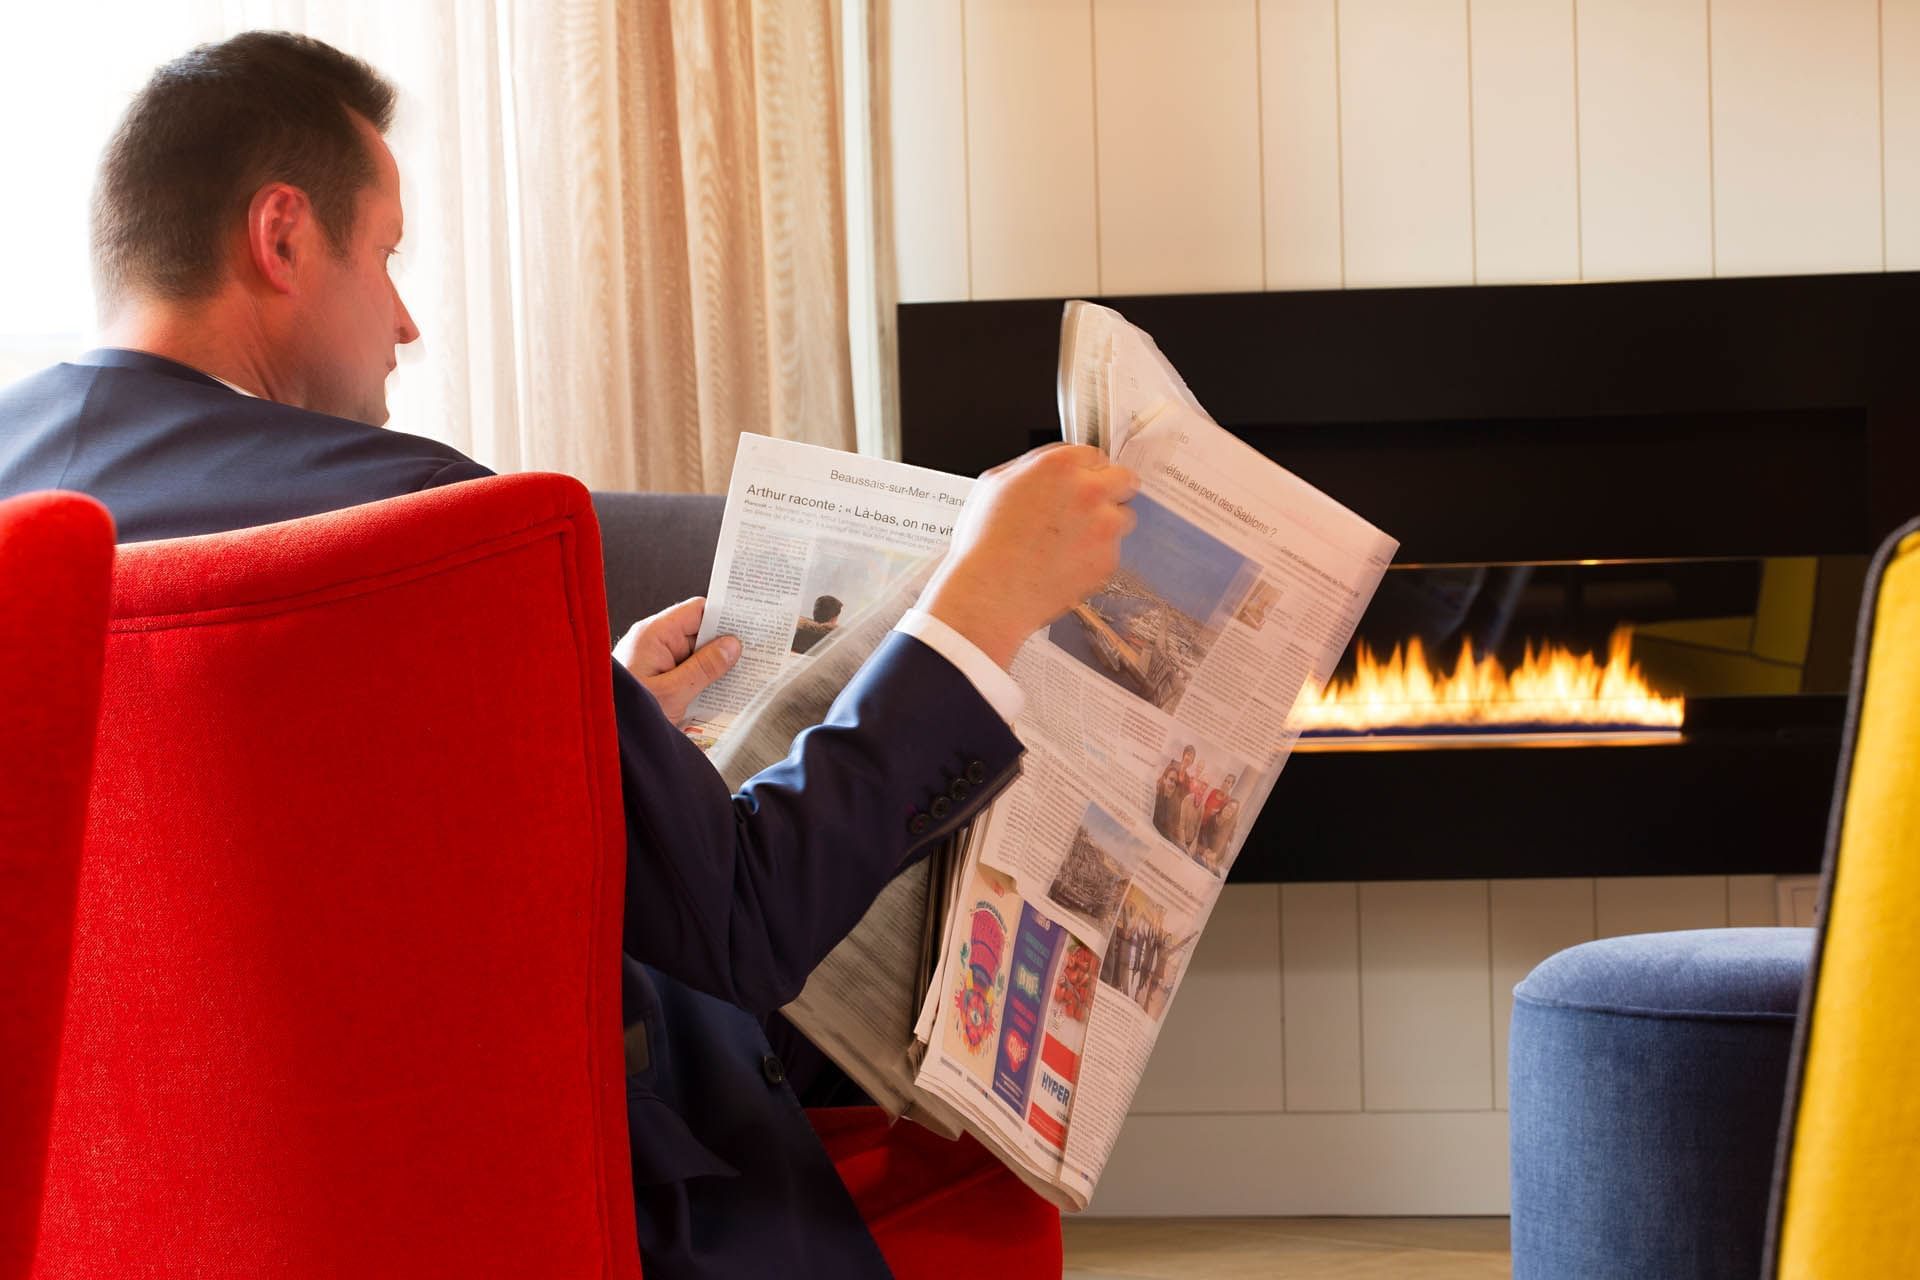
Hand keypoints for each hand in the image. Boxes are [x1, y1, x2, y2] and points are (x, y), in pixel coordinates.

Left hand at [615, 597, 740, 726]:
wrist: (600, 736)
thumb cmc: (627, 714)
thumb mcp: (672, 693)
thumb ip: (704, 668)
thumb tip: (732, 645)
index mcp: (654, 634)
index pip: (698, 610)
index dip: (725, 615)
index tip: (751, 625)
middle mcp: (654, 642)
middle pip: (699, 632)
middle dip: (724, 645)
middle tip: (753, 656)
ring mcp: (655, 660)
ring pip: (695, 654)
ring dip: (714, 667)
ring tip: (740, 678)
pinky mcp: (656, 677)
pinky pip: (685, 671)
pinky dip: (702, 680)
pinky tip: (718, 693)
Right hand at [919, 443, 1136, 667]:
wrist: (990, 592)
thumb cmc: (986, 543)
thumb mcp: (996, 484)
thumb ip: (1033, 467)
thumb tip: (1048, 469)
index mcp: (1060, 466)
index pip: (1094, 455)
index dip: (1085, 471)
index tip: (1081, 483)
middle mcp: (1088, 491)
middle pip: (1123, 479)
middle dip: (1110, 490)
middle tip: (1093, 506)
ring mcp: (1103, 527)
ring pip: (1122, 518)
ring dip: (1105, 525)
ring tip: (1071, 541)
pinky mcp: (1107, 560)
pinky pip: (1111, 552)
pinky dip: (1095, 556)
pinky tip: (1066, 562)